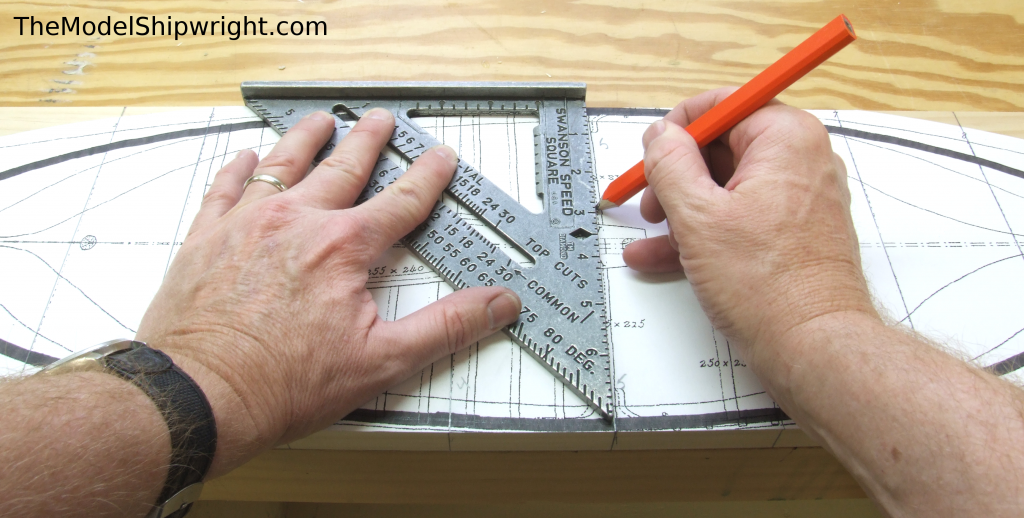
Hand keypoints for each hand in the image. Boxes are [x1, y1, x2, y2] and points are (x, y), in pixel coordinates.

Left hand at [135, 109, 520, 475]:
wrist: (198, 395)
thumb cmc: (283, 384)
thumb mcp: (382, 361)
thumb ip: (446, 327)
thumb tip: (497, 303)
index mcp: (342, 247)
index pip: (400, 201)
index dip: (427, 177)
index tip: (440, 156)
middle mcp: (296, 222)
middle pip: (343, 168)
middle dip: (368, 141)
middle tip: (380, 119)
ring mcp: (247, 224)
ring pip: (283, 165)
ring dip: (306, 139)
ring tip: (321, 120)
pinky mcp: (206, 238)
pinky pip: (225, 188)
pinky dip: (239, 168)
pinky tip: (245, 157)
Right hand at [622, 89, 876, 362]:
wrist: (812, 346)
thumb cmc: (767, 284)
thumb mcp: (697, 216)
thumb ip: (670, 164)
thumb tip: (660, 135)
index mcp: (786, 138)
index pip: (725, 104)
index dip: (679, 127)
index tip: (652, 152)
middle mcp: (801, 160)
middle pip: (724, 148)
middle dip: (677, 176)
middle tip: (650, 203)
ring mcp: (800, 199)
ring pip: (727, 188)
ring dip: (682, 211)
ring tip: (649, 238)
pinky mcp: (794, 233)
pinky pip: (741, 218)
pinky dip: (704, 232)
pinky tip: (660, 257)